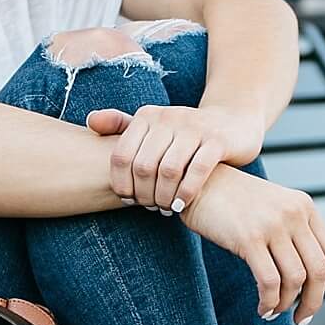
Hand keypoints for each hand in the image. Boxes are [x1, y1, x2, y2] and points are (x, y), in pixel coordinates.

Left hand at [85, 102, 263, 213]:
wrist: (234, 122)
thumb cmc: (186, 133)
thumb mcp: (154, 126)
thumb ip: (122, 126)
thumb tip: (90, 122)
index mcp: (147, 115)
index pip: (121, 155)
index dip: (121, 183)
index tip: (128, 199)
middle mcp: (169, 117)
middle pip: (143, 166)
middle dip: (143, 194)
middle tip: (149, 207)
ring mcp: (195, 128)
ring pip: (168, 170)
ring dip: (163, 196)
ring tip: (165, 208)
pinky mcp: (217, 141)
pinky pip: (197, 171)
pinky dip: (186, 192)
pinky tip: (181, 205)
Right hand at [179, 165, 324, 324]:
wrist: (196, 182)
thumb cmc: (231, 201)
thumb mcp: (272, 208)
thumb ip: (293, 231)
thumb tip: (307, 276)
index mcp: (304, 207)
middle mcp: (294, 214)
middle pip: (319, 270)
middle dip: (314, 302)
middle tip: (303, 319)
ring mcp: (272, 225)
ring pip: (296, 279)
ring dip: (287, 305)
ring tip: (273, 312)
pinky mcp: (249, 238)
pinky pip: (270, 281)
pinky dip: (269, 301)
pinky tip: (262, 308)